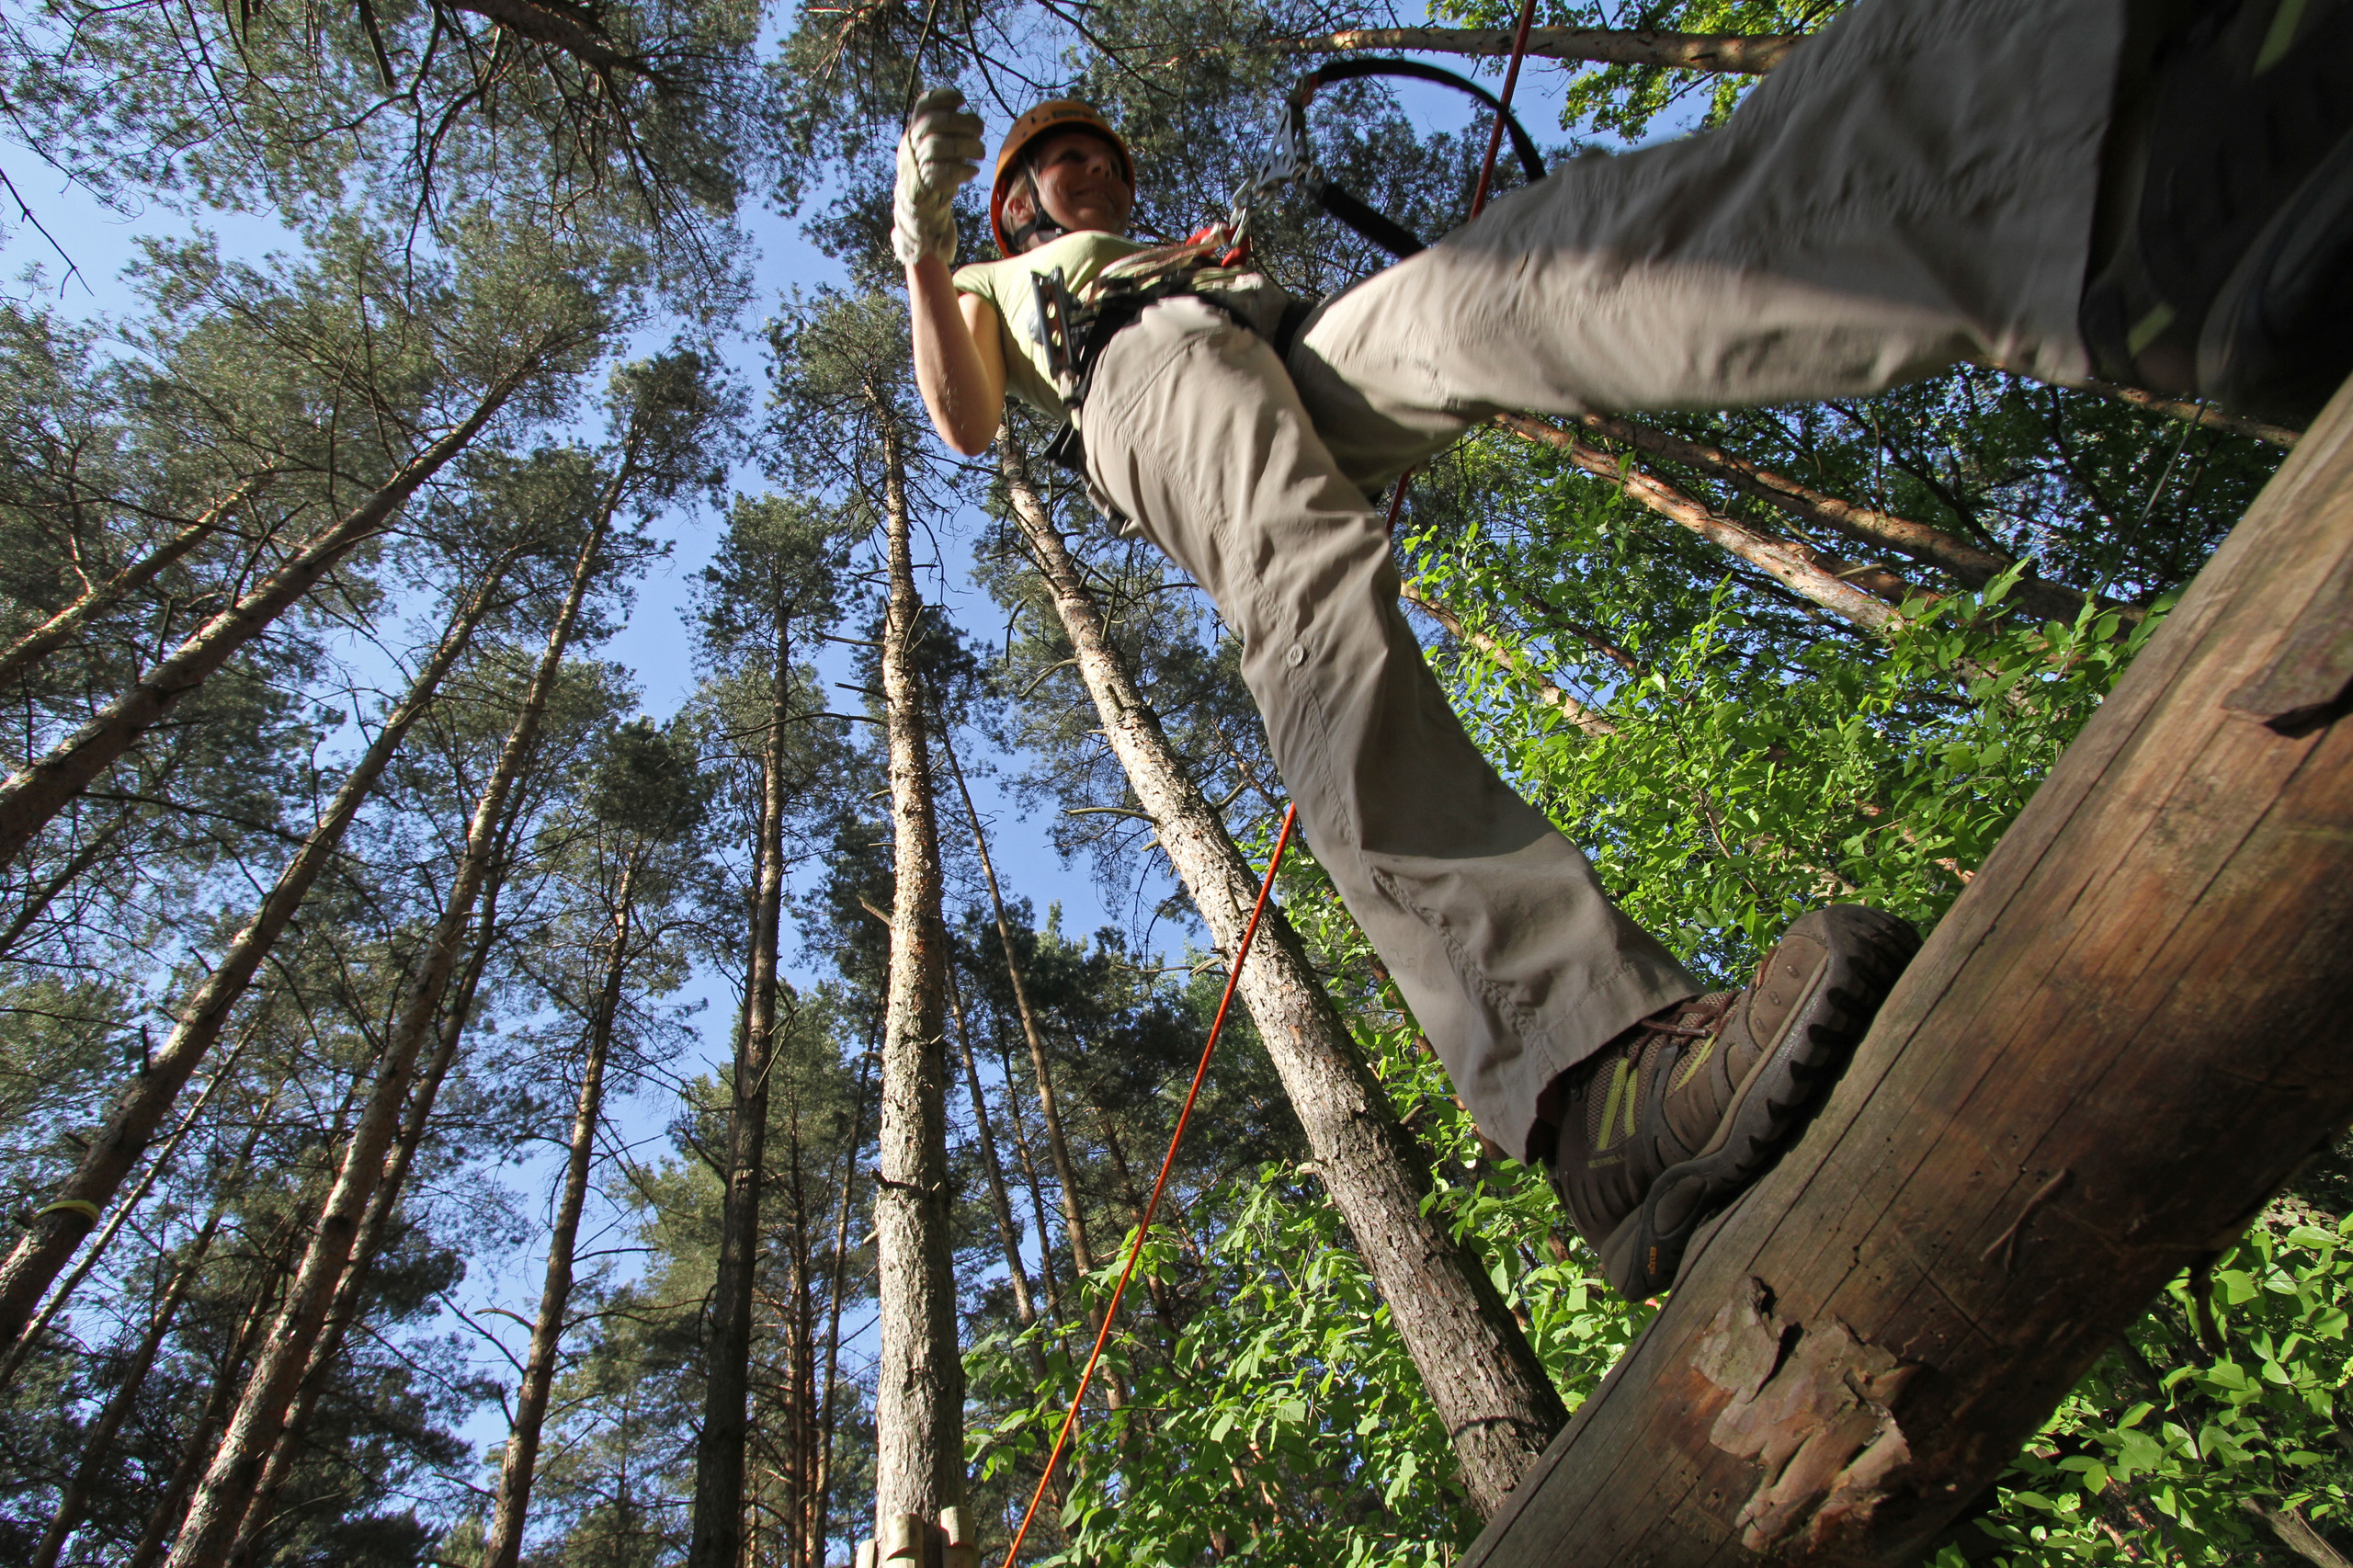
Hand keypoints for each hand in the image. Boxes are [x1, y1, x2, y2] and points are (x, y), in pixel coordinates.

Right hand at [893, 87, 984, 267]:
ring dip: (965, 146)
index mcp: (913, 132)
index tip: (961, 101)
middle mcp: (909, 146)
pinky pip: (941, 173)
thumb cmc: (934, 175)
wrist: (917, 211)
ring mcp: (913, 166)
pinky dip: (961, 170)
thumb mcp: (938, 149)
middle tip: (980, 130)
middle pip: (933, 123)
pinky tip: (972, 171)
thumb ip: (948, 133)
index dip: (942, 98)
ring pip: (937, 146)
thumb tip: (972, 119)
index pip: (922, 106)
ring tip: (980, 152)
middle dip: (961, 123)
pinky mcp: (921, 187)